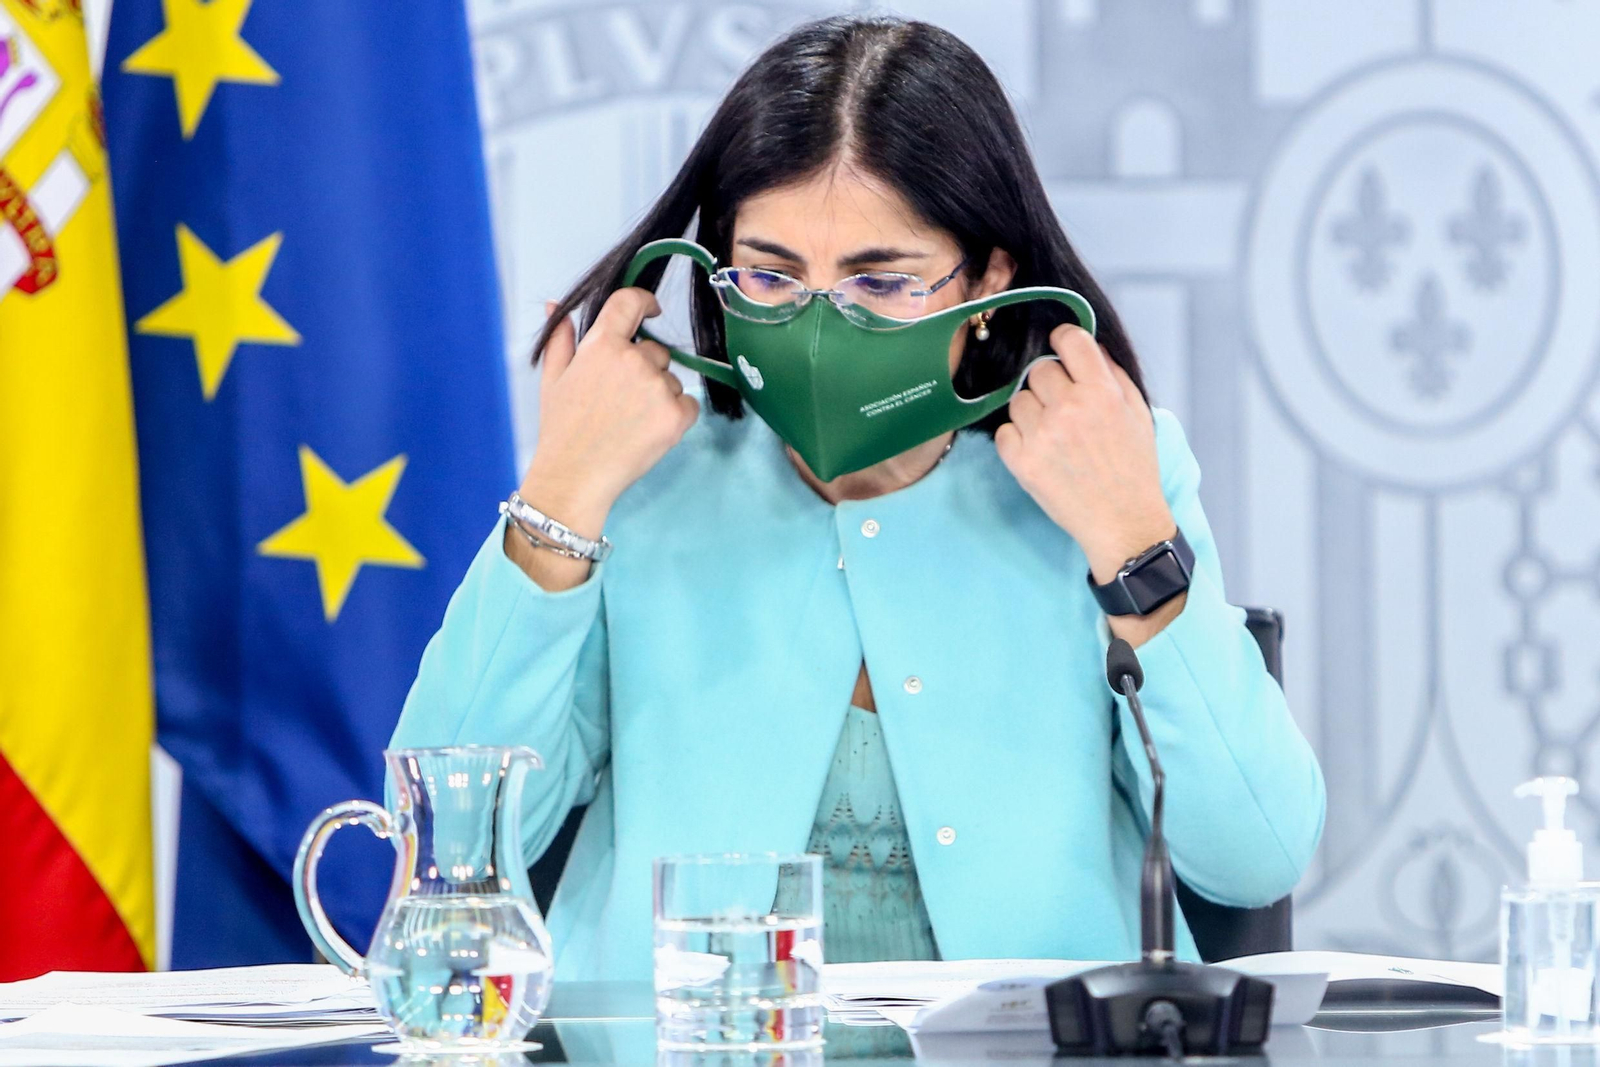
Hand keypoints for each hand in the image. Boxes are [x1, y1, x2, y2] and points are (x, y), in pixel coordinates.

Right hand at [518, 289, 698, 536]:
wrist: (575, 476)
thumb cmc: (561, 429)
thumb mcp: (553, 379)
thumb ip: (559, 339)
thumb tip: (554, 307)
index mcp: (601, 345)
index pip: (630, 302)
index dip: (644, 302)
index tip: (652, 309)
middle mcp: (633, 360)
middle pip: (656, 350)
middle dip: (644, 368)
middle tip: (621, 400)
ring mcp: (657, 388)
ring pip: (671, 379)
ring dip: (659, 394)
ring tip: (630, 421)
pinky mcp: (676, 416)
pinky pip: (688, 403)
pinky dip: (676, 414)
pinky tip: (648, 430)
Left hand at [995, 324, 1174, 584]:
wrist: (1124, 522)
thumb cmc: (1134, 469)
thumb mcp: (1138, 413)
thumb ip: (1113, 374)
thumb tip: (1088, 346)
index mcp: (1102, 392)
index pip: (1070, 340)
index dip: (1063, 340)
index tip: (1061, 350)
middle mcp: (1069, 409)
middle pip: (1039, 370)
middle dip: (1050, 385)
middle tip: (1064, 409)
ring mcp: (1042, 435)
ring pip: (1019, 400)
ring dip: (1032, 413)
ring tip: (1054, 435)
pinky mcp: (1022, 462)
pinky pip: (1005, 432)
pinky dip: (1017, 440)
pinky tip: (1040, 453)